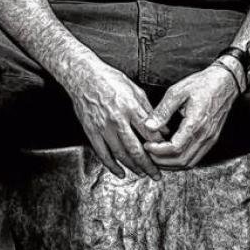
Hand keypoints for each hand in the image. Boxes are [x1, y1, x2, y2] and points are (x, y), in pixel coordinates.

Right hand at [62, 58, 164, 179]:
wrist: (83, 75)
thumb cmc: (109, 79)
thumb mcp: (134, 89)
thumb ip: (148, 109)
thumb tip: (162, 127)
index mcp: (130, 106)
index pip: (149, 132)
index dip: (160, 146)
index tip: (166, 153)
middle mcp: (117, 119)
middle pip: (136, 149)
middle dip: (149, 165)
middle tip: (157, 174)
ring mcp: (103, 127)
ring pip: (121, 154)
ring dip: (133, 168)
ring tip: (142, 174)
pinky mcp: (91, 132)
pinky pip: (103, 154)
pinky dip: (112, 166)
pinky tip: (120, 172)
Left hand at [144, 65, 238, 170]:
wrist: (225, 82)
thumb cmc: (202, 84)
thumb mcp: (177, 91)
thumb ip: (162, 111)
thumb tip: (148, 126)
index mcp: (195, 123)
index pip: (175, 148)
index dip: (158, 151)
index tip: (147, 144)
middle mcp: (205, 135)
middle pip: (182, 161)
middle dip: (162, 161)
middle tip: (149, 153)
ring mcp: (210, 139)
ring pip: (189, 162)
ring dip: (171, 164)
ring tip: (157, 155)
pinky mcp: (211, 139)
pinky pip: (196, 157)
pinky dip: (181, 160)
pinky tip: (171, 153)